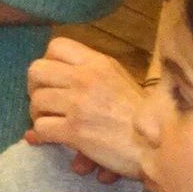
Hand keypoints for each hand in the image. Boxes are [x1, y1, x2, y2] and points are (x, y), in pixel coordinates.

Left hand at [24, 37, 146, 182]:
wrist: (158, 145)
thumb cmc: (142, 116)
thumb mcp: (119, 82)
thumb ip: (88, 80)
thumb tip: (57, 88)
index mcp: (98, 63)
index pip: (56, 46)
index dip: (47, 62)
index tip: (54, 79)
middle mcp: (85, 78)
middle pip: (36, 70)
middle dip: (35, 87)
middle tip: (45, 101)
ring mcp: (78, 104)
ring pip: (36, 101)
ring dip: (37, 114)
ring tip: (49, 122)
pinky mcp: (75, 130)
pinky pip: (41, 128)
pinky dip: (42, 136)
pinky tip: (53, 139)